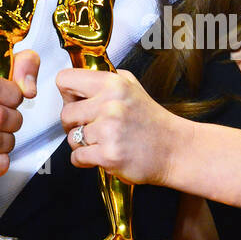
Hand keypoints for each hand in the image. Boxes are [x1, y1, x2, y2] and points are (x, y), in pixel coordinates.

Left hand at [55, 67, 183, 186]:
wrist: (175, 149)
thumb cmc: (153, 121)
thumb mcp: (132, 86)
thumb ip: (105, 80)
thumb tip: (77, 82)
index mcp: (113, 84)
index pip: (65, 79)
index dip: (67, 93)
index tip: (75, 101)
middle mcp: (110, 105)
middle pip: (65, 113)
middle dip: (74, 123)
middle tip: (90, 127)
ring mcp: (109, 131)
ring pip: (71, 138)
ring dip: (82, 143)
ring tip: (102, 141)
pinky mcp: (109, 155)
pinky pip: (77, 157)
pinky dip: (84, 159)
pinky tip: (100, 154)